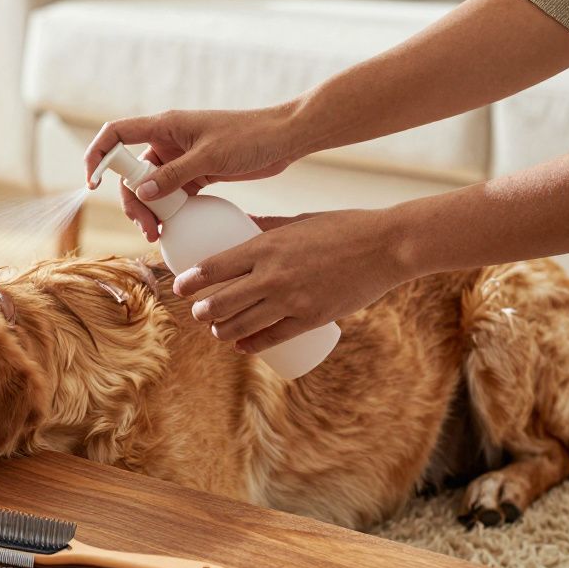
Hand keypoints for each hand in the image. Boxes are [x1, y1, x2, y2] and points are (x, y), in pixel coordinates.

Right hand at [85, 105, 310, 240]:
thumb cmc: (250, 137)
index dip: (98, 155)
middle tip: (146, 227)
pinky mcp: (195, 173)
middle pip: (131, 171)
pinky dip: (167, 211)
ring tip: (156, 234)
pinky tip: (171, 229)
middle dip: (131, 200)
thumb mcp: (210, 157)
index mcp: (165, 125)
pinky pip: (170, 194)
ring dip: (148, 210)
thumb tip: (141, 193)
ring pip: (149, 186)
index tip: (94, 183)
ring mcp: (180, 158)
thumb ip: (174, 176)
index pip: (116, 134)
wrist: (285, 139)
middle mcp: (167, 140)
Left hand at [174, 209, 411, 353]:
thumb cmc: (343, 227)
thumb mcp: (298, 220)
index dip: (191, 281)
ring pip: (241, 325)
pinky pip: (272, 338)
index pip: (214, 267)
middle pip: (220, 302)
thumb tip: (243, 223)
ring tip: (216, 331)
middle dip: (202, 311)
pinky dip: (252, 345)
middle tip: (197, 313)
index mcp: (265, 246)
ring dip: (222, 331)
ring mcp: (291, 299)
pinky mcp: (311, 318)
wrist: (387, 246)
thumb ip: (267, 225)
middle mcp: (272, 275)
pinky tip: (242, 347)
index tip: (180, 287)